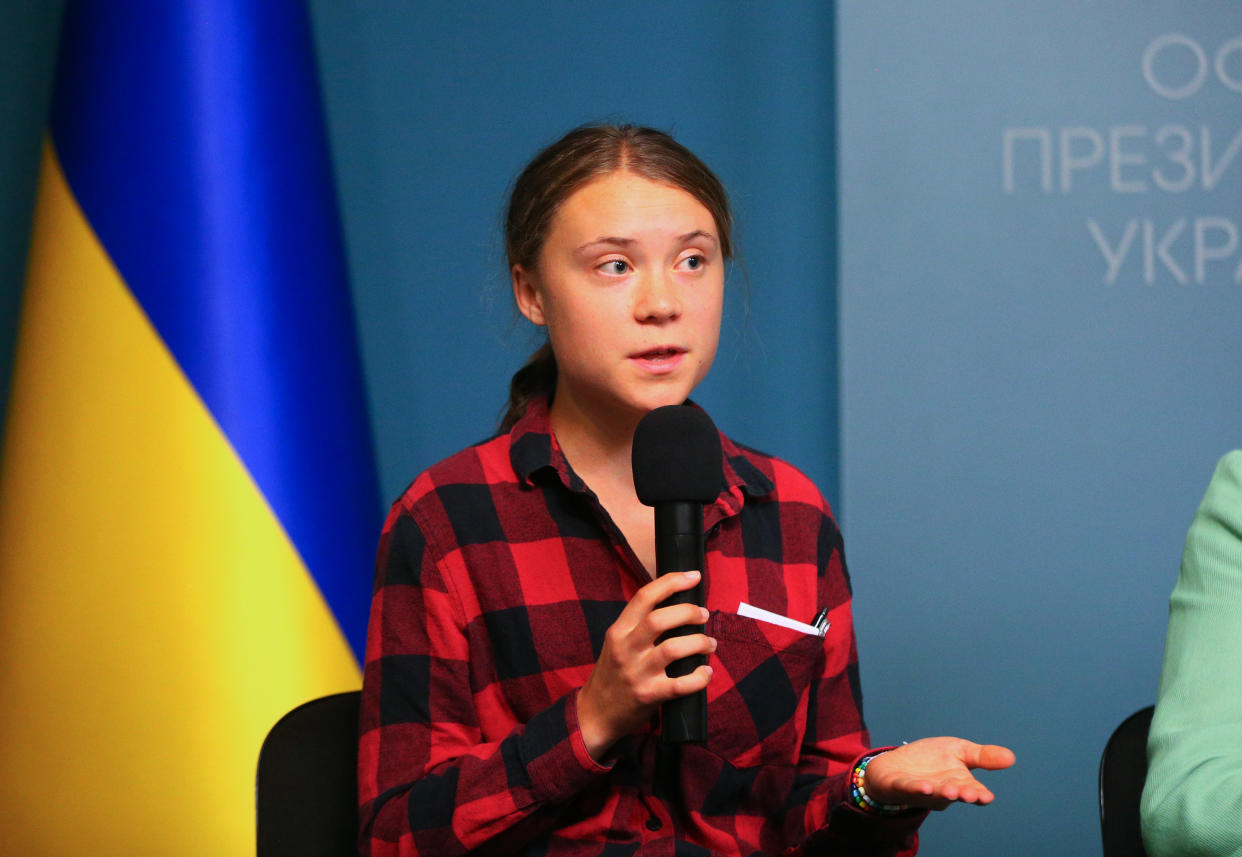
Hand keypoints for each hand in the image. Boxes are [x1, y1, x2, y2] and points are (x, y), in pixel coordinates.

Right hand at [577, 571, 715, 759]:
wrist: (595, 714)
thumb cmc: (613, 674)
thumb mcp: (616, 642)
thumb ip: (639, 625)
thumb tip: (677, 604)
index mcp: (619, 630)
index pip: (644, 597)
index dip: (672, 582)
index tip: (693, 576)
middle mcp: (626, 648)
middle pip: (660, 619)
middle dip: (689, 612)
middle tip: (704, 615)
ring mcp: (637, 673)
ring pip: (673, 648)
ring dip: (699, 642)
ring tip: (709, 643)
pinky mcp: (648, 696)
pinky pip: (680, 685)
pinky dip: (699, 677)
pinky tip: (706, 672)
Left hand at [862, 737, 1014, 809]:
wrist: (898, 762)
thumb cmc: (932, 760)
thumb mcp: (959, 751)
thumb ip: (982, 756)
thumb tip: (1011, 757)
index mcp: (959, 782)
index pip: (972, 791)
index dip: (979, 794)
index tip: (986, 796)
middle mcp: (943, 790)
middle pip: (955, 793)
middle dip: (962, 793)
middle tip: (969, 794)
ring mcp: (922, 790)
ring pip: (934, 793)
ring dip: (941, 793)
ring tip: (949, 791)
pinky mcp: (901, 786)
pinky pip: (909, 788)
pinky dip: (917, 788)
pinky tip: (924, 786)